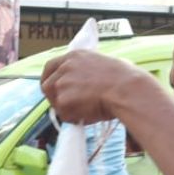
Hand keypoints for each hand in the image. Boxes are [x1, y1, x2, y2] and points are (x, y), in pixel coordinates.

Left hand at [40, 50, 168, 123]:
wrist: (126, 89)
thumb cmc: (124, 80)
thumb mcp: (101, 65)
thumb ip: (85, 71)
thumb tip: (81, 86)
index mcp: (74, 56)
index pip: (50, 66)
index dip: (50, 79)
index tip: (53, 89)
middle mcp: (65, 67)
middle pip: (46, 85)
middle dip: (54, 98)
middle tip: (68, 107)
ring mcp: (62, 83)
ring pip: (56, 103)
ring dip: (67, 109)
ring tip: (86, 110)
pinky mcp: (63, 99)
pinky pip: (65, 115)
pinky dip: (75, 118)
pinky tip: (89, 115)